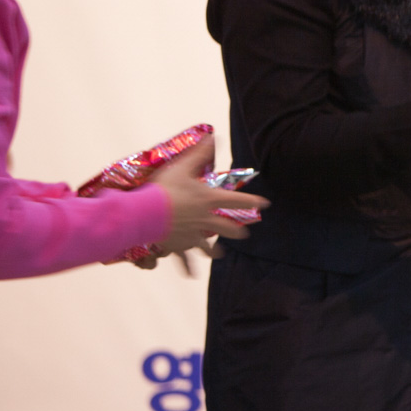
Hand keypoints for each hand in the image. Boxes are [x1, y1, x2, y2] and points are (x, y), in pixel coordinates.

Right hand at [147, 137, 269, 258]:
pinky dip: (187, 267)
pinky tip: (191, 275)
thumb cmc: (165, 189)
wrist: (146, 214)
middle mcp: (206, 220)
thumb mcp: (182, 167)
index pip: (238, 201)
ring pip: (209, 247)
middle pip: (228, 228)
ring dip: (215, 251)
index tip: (265, 204)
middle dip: (237, 230)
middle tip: (245, 233)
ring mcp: (193, 236)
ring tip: (220, 255)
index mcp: (209, 200)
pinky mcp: (178, 246)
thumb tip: (213, 135)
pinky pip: (184, 260)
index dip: (253, 201)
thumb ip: (199, 152)